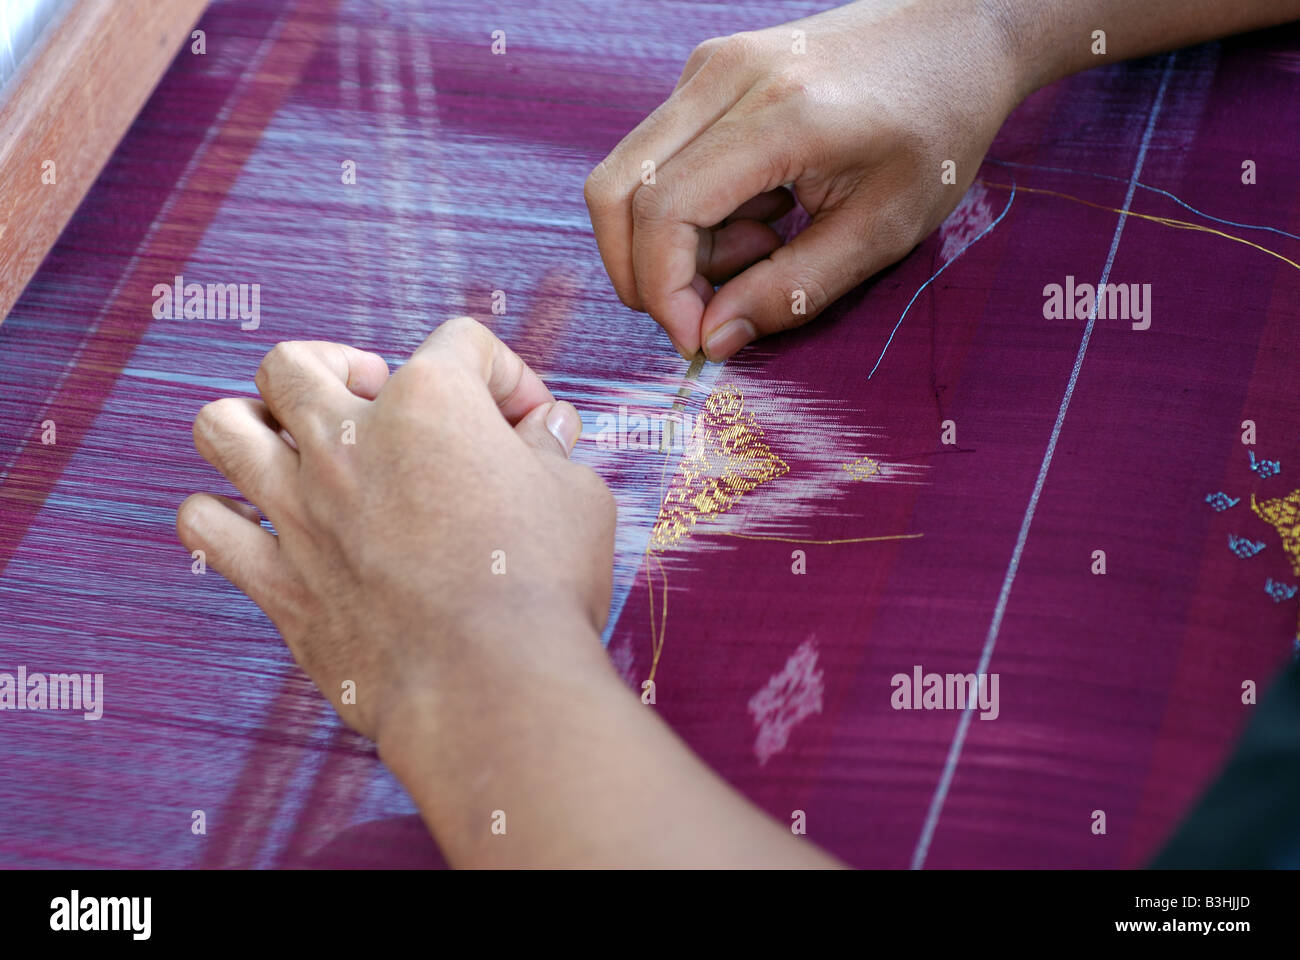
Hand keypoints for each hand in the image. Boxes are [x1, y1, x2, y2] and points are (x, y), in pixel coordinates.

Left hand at [177, 317, 617, 742]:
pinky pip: (205, 525)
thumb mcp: (577, 497)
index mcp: (430, 400)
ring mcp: (299, 508)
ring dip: (254, 425)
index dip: (505, 376)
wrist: (490, 685)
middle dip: (338, 369)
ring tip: (293, 447)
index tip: (528, 424)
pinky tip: (259, 523)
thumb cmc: (543, 584)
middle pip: (297, 363)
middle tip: (380, 411)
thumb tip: (546, 429)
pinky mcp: (277, 579)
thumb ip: (551, 450)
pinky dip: (222, 515)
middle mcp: (348, 441)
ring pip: (222, 425)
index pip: (459, 343)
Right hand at [584, 0, 1021, 360]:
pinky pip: (658, 161)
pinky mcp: (707, 74)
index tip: (697, 339)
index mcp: (781, 114)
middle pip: (617, 192)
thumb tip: (713, 338)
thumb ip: (792, 292)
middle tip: (708, 310)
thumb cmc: (935, 128)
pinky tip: (759, 214)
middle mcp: (726, 78)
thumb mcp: (882, 230)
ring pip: (628, 179)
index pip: (664, 209)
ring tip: (759, 247)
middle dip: (644, 274)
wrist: (956, 35)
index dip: (664, 291)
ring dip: (672, 243)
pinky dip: (688, 212)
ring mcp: (709, 68)